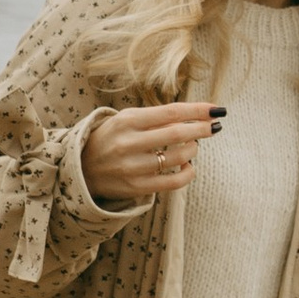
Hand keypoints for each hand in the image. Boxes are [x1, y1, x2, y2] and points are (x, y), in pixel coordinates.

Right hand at [83, 102, 218, 202]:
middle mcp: (129, 143)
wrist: (81, 168)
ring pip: (178, 157)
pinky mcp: (137, 187)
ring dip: (193, 149)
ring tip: (193, 144)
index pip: (171, 112)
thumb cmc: (111, 139)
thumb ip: (156, 118)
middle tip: (215, 126)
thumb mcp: (126, 120)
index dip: (197, 110)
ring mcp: (133, 167)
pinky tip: (188, 165)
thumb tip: (194, 116)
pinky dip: (188, 172)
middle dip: (202, 129)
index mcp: (127, 121)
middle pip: (177, 133)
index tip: (216, 110)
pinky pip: (173, 182)